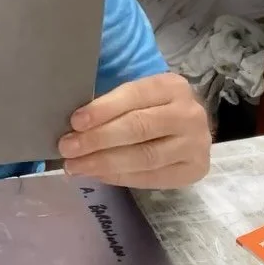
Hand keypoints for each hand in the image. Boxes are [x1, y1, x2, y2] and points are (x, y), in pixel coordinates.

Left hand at [57, 73, 210, 188]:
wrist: (189, 131)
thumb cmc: (152, 110)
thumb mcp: (138, 98)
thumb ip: (112, 106)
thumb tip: (73, 127)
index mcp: (172, 86)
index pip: (134, 95)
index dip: (103, 109)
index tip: (75, 122)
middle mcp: (189, 114)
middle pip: (139, 127)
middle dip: (98, 139)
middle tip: (68, 148)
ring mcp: (195, 144)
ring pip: (145, 156)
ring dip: (105, 163)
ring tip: (76, 166)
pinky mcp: (195, 170)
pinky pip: (152, 178)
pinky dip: (120, 177)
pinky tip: (97, 175)